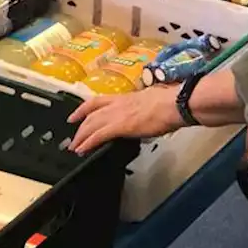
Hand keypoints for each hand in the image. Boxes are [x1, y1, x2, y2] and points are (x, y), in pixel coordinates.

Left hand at [68, 84, 185, 154]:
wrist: (174, 104)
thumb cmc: (169, 102)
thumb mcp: (150, 101)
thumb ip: (141, 108)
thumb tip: (142, 114)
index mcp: (125, 98)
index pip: (97, 101)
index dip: (83, 108)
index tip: (74, 115)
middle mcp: (117, 104)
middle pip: (91, 115)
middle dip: (80, 127)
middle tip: (73, 139)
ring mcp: (117, 114)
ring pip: (91, 124)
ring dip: (81, 137)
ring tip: (75, 147)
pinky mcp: (120, 126)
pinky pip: (99, 135)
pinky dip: (88, 142)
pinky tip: (82, 149)